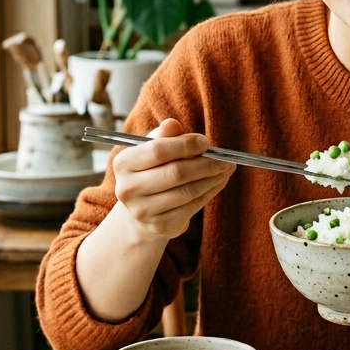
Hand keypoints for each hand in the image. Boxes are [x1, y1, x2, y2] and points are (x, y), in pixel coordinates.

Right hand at [112, 118, 234, 240]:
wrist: (142, 210)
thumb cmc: (151, 171)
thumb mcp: (152, 149)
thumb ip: (163, 136)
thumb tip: (172, 123)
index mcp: (123, 163)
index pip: (158, 150)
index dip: (186, 145)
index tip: (205, 142)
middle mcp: (128, 189)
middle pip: (176, 172)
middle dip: (206, 164)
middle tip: (225, 159)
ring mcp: (143, 210)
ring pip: (188, 191)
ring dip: (213, 178)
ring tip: (226, 168)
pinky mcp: (160, 226)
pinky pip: (193, 206)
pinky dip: (210, 192)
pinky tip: (219, 182)